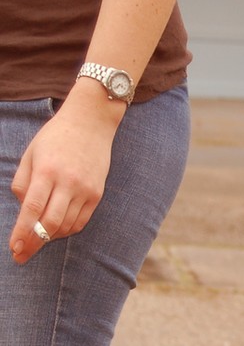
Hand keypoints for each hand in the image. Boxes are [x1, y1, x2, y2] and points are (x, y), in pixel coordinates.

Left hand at [8, 79, 123, 263]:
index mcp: (47, 171)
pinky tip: (57, 230)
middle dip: (34, 242)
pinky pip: (81, 220)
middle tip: (22, 254)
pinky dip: (67, 229)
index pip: (32, 209)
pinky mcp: (97, 192)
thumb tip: (25, 209)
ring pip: (66, 225)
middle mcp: (68, 182)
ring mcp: (85, 188)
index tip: (14, 248)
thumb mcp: (31, 154)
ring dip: (50, 237)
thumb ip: (23, 183)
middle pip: (50, 223)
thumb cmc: (56, 136)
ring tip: (37, 240)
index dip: (22, 232)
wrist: (92, 122)